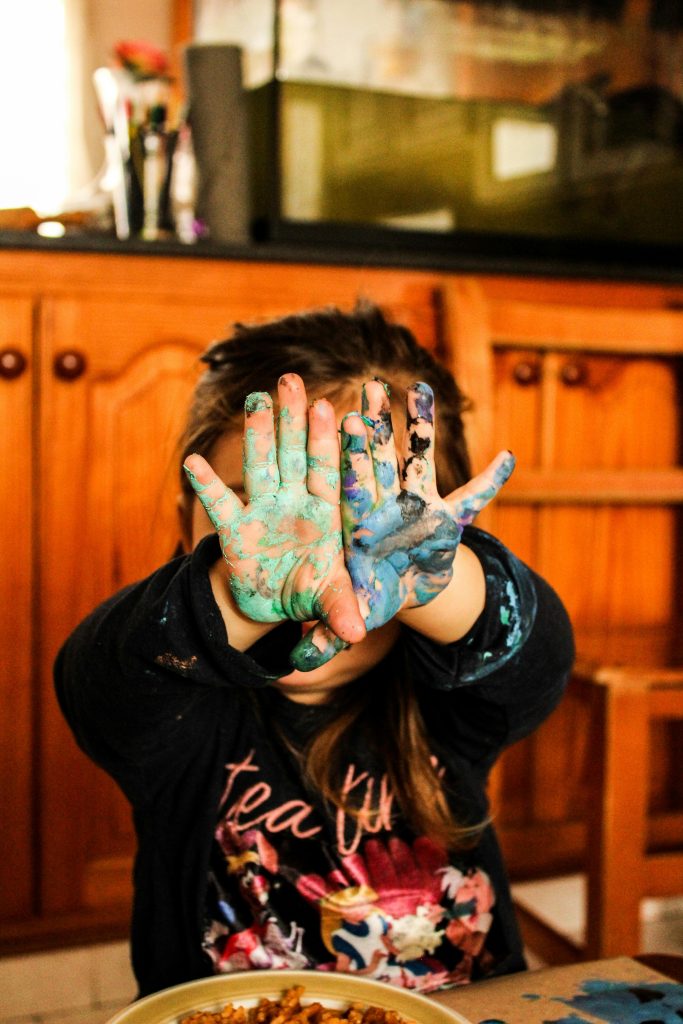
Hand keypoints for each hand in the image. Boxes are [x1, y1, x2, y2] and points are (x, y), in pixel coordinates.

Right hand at [184, 374, 364, 669]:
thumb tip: (356, 634)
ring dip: (257, 434)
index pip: (330, 472)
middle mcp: (295, 503)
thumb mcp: (330, 600)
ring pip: (261, 466)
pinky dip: (208, 486)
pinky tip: (193, 462)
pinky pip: (220, 505)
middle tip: (292, 380)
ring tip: (256, 398)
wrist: (280, 604)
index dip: (333, 444)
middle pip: (294, 454)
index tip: (340, 411)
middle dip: (293, 419)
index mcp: (325, 513)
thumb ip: (341, 609)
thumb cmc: (314, 590)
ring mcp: (264, 512)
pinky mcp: (236, 530)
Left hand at [300, 380, 514, 656]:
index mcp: (361, 524)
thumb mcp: (351, 611)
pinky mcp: (449, 515)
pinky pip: (475, 498)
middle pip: (380, 461)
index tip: (340, 421)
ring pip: (419, 460)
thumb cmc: (372, 593)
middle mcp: (388, 506)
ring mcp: (419, 506)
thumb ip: (326, 629)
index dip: (348, 456)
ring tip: (422, 389)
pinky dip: (493, 482)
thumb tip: (295, 664)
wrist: (405, 588)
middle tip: (371, 387)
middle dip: (378, 426)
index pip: (350, 486)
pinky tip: (509, 459)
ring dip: (422, 427)